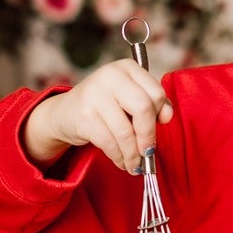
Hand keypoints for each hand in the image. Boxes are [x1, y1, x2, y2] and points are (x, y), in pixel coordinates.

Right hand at [21, 61, 172, 172]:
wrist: (64, 113)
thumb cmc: (105, 106)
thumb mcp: (128, 98)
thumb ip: (152, 103)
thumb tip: (167, 116)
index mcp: (126, 67)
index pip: (155, 92)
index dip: (161, 113)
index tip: (160, 126)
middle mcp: (110, 76)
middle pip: (143, 108)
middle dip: (148, 136)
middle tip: (148, 152)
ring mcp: (94, 95)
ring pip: (126, 132)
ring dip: (133, 154)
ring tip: (135, 165)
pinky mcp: (83, 116)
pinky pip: (109, 143)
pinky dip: (119, 157)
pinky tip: (122, 162)